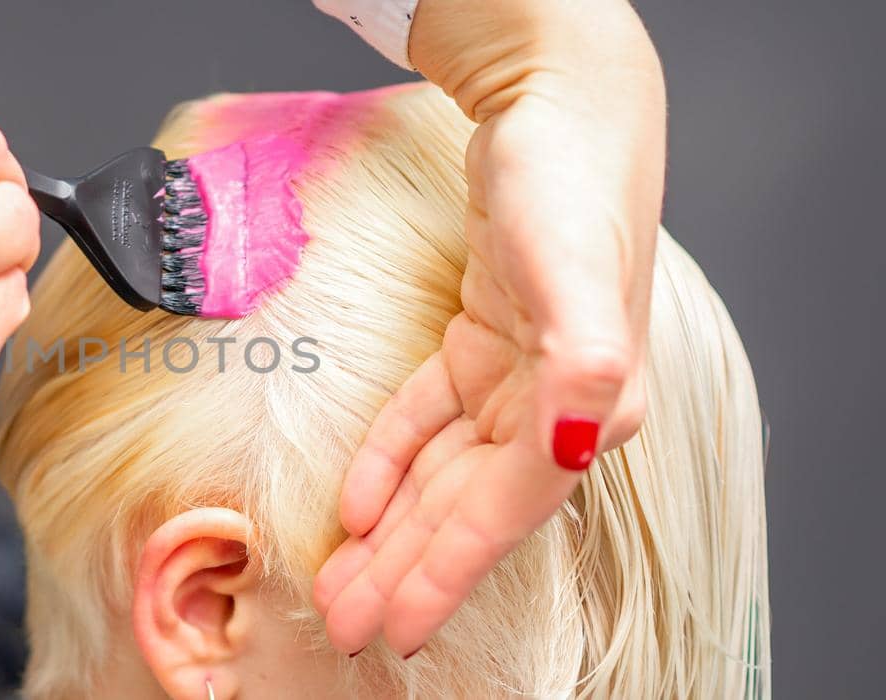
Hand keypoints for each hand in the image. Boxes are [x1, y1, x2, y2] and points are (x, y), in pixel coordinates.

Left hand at [313, 0, 663, 655]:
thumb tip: (579, 443)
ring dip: (393, 533)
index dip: (445, 573)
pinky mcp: (485, 341)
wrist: (557, 104)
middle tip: (343, 628)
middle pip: (465, 509)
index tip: (394, 629)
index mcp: (587, 405)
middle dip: (405, 572)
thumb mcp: (575, 267)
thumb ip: (585, 361)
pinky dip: (392, 460)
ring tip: (342, 584)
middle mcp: (558, 403)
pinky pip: (429, 419)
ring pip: (444, 476)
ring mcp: (520, 375)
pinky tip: (358, 502)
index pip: (502, 512)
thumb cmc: (569, 180)